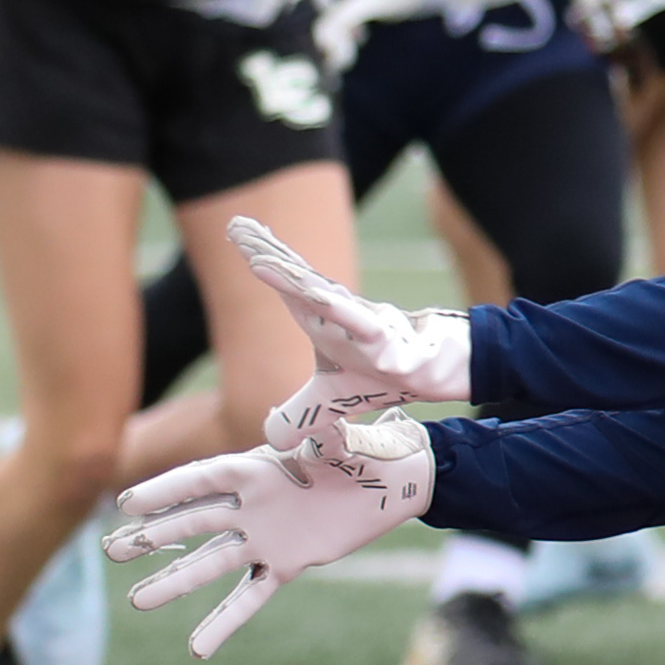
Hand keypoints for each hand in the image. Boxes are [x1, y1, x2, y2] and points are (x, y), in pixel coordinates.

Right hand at [107, 411, 436, 656]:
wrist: (390, 482)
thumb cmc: (363, 452)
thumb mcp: (344, 442)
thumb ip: (325, 437)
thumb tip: (321, 428)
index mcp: (257, 468)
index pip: (203, 481)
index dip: (167, 491)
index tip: (127, 503)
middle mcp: (251, 504)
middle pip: (194, 523)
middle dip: (153, 537)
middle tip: (112, 550)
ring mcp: (263, 537)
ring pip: (211, 563)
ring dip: (175, 582)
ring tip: (136, 602)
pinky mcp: (283, 564)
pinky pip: (248, 596)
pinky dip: (224, 622)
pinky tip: (197, 648)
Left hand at [229, 216, 468, 439]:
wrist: (428, 375)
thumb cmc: (379, 377)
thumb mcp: (326, 406)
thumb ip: (298, 417)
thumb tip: (271, 440)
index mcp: (318, 320)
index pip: (284, 285)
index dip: (261, 258)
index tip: (237, 232)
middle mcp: (334, 313)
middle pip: (293, 277)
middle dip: (264, 250)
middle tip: (236, 225)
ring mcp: (355, 322)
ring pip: (315, 293)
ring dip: (286, 273)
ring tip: (257, 254)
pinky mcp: (377, 337)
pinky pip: (350, 318)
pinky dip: (328, 304)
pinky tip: (306, 290)